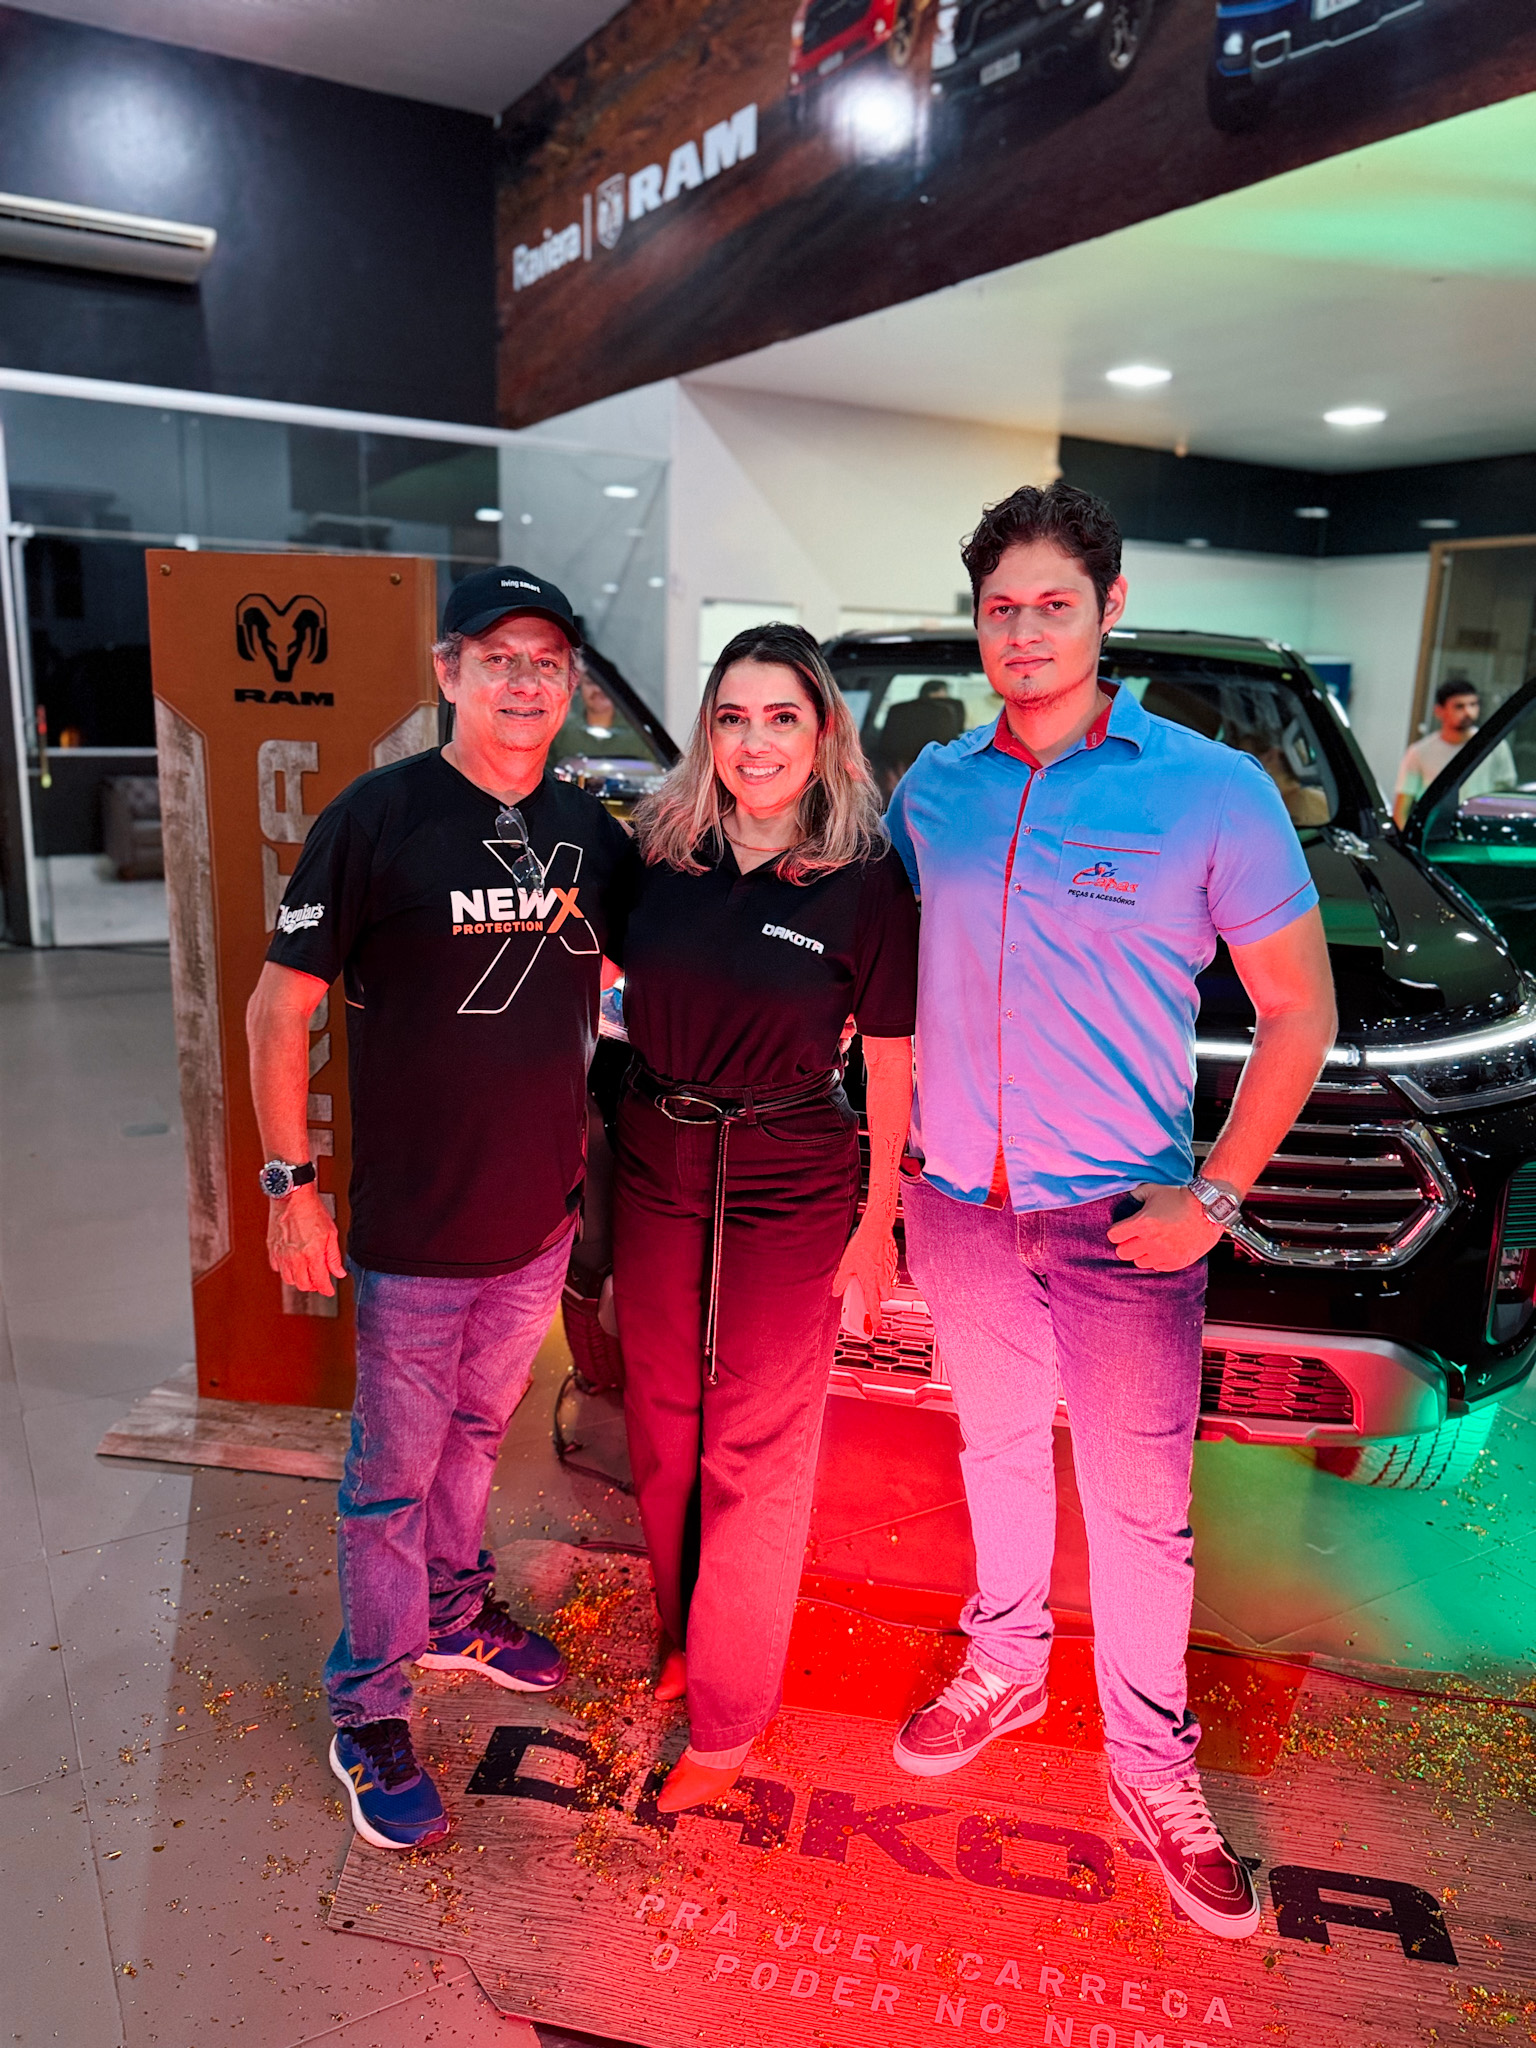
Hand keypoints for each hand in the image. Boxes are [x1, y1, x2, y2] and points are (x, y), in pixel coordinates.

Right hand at [266, 1184, 345, 1295]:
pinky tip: (293, 1262)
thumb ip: (334, 1256)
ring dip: (299, 1279)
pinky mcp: (272, 1249)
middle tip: (319, 1280)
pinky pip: (277, 1268)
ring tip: (307, 1271)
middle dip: (313, 1286)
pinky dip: (285, 1269)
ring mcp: (281, 1254)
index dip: (326, 1289)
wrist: (293, 1197)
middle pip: (303, 1285)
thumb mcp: (331, 1233)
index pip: (319, 1282)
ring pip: (289, 1280)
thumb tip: (339, 1273)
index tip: (329, 1290)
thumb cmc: (312, 1211)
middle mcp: (295, 1257)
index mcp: (312, 1253)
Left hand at [832, 1211, 897, 1335]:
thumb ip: (841, 1281)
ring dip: (880, 1284)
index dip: (875, 1320)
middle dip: (878, 1298)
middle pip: (884, 1297)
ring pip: (888, 1284)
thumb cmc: (863, 1244)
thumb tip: (837, 1291)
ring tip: (869, 1274)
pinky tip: (874, 1261)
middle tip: (868, 1294)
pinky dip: (883, 1271)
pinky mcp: (893, 1261)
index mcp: (871, 1281)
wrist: (877, 1227)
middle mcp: (883, 1278)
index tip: (876, 1329)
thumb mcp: (846, 1264)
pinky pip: (890, 1272)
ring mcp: (890, 1269)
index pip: (873, 1306)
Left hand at [1106, 1183, 1223, 1271]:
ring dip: (1142, 1253)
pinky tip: (1164, 1248)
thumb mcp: (1153, 1190)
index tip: (1123, 1229)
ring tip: (1152, 1243)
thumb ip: (1135, 1195)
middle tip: (1135, 1238)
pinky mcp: (1177, 1262)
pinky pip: (1157, 1267)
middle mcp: (1151, 1241)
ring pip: (1139, 1263)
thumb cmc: (1180, 1198)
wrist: (1209, 1209)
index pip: (1113, 1236)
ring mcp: (1164, 1254)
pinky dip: (1158, 1259)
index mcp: (1143, 1223)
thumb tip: (1124, 1199)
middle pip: (1122, 1253)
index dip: (1117, 1231)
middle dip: (1126, 1244)